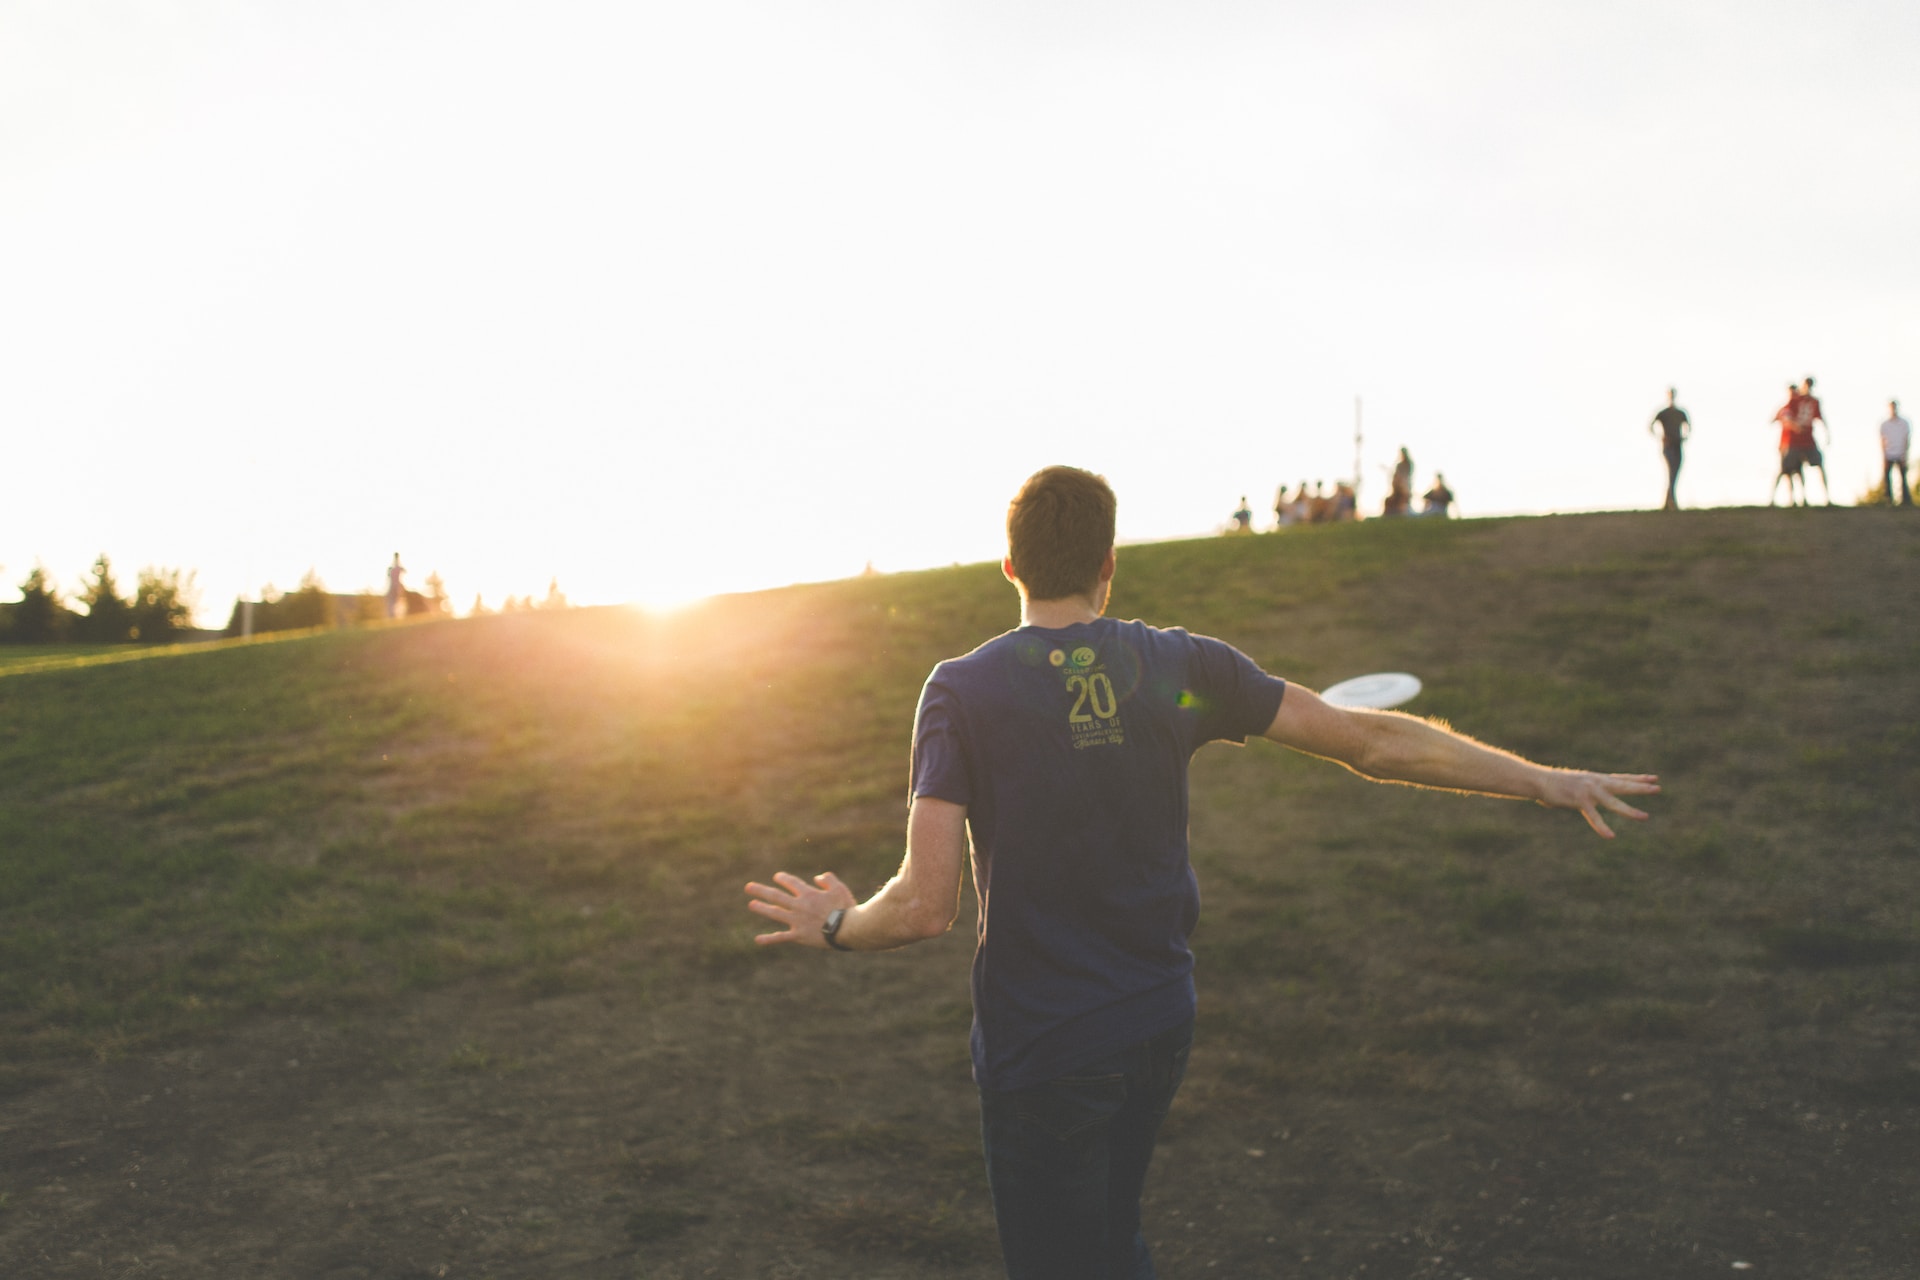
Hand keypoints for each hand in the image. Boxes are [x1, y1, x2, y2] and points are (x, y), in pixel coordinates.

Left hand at [743, 871, 857, 947]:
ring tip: (751, 905)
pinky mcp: (799, 936)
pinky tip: (757, 940)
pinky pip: (781, 937)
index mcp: (808, 894)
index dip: (783, 879)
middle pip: (776, 896)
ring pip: (775, 913)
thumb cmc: (846, 908)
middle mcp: (799, 906)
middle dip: (761, 891)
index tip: (777, 877)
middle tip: (748, 887)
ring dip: (762, 908)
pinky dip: (769, 939)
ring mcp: (797, 921)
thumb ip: (828, 879)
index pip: (791, 883)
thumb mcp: (839, 888)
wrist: (847, 929)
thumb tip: (816, 878)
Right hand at [1538, 771, 1660, 837]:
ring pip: (1613, 802)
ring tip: (1645, 817)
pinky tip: (1610, 836)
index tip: (1654, 778)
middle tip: (1658, 788)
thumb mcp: (1575, 783)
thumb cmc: (1554, 784)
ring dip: (1629, 810)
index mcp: (1595, 778)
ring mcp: (1588, 791)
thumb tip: (1585, 799)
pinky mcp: (1579, 800)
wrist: (1538, 780)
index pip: (1621, 778)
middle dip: (1641, 788)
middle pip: (1622, 785)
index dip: (1637, 778)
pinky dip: (1602, 827)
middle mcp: (1595, 782)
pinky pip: (1593, 816)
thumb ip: (1584, 791)